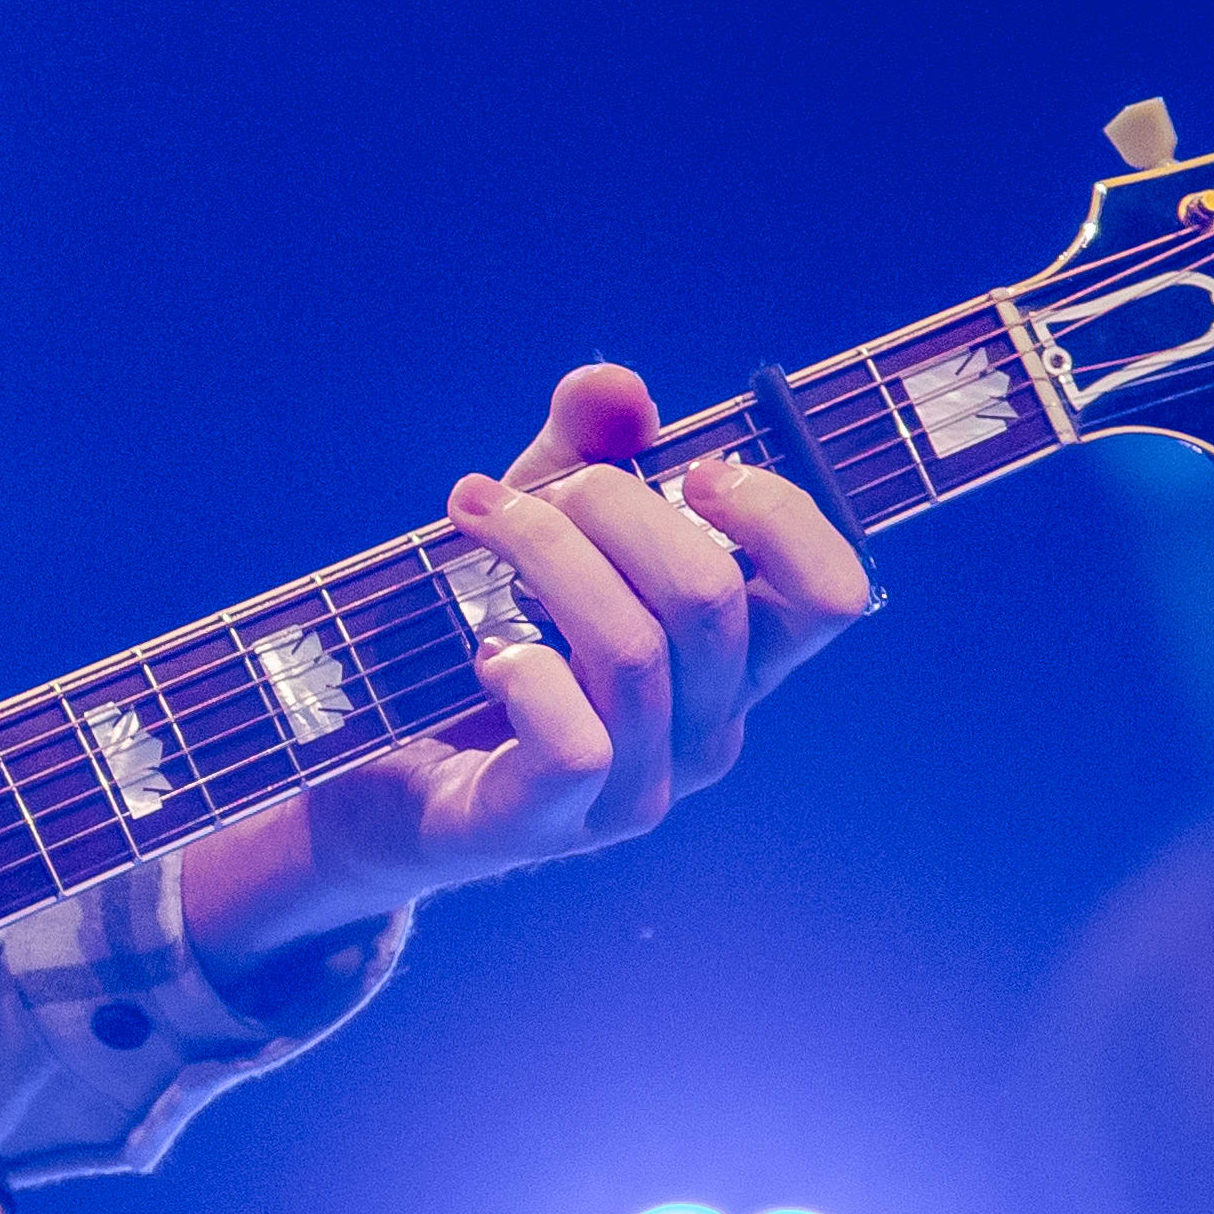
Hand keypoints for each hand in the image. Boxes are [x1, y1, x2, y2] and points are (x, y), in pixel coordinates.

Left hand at [176, 362, 875, 977]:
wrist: (381, 764)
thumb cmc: (488, 630)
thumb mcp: (538, 519)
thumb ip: (583, 447)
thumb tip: (615, 386)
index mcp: (734, 657)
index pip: (832, 594)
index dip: (778, 515)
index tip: (694, 469)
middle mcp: (705, 729)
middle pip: (710, 597)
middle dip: (613, 507)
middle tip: (534, 492)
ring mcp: (635, 790)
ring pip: (635, 653)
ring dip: (546, 559)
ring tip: (478, 521)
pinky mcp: (545, 827)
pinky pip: (577, 743)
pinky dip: (526, 672)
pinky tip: (486, 648)